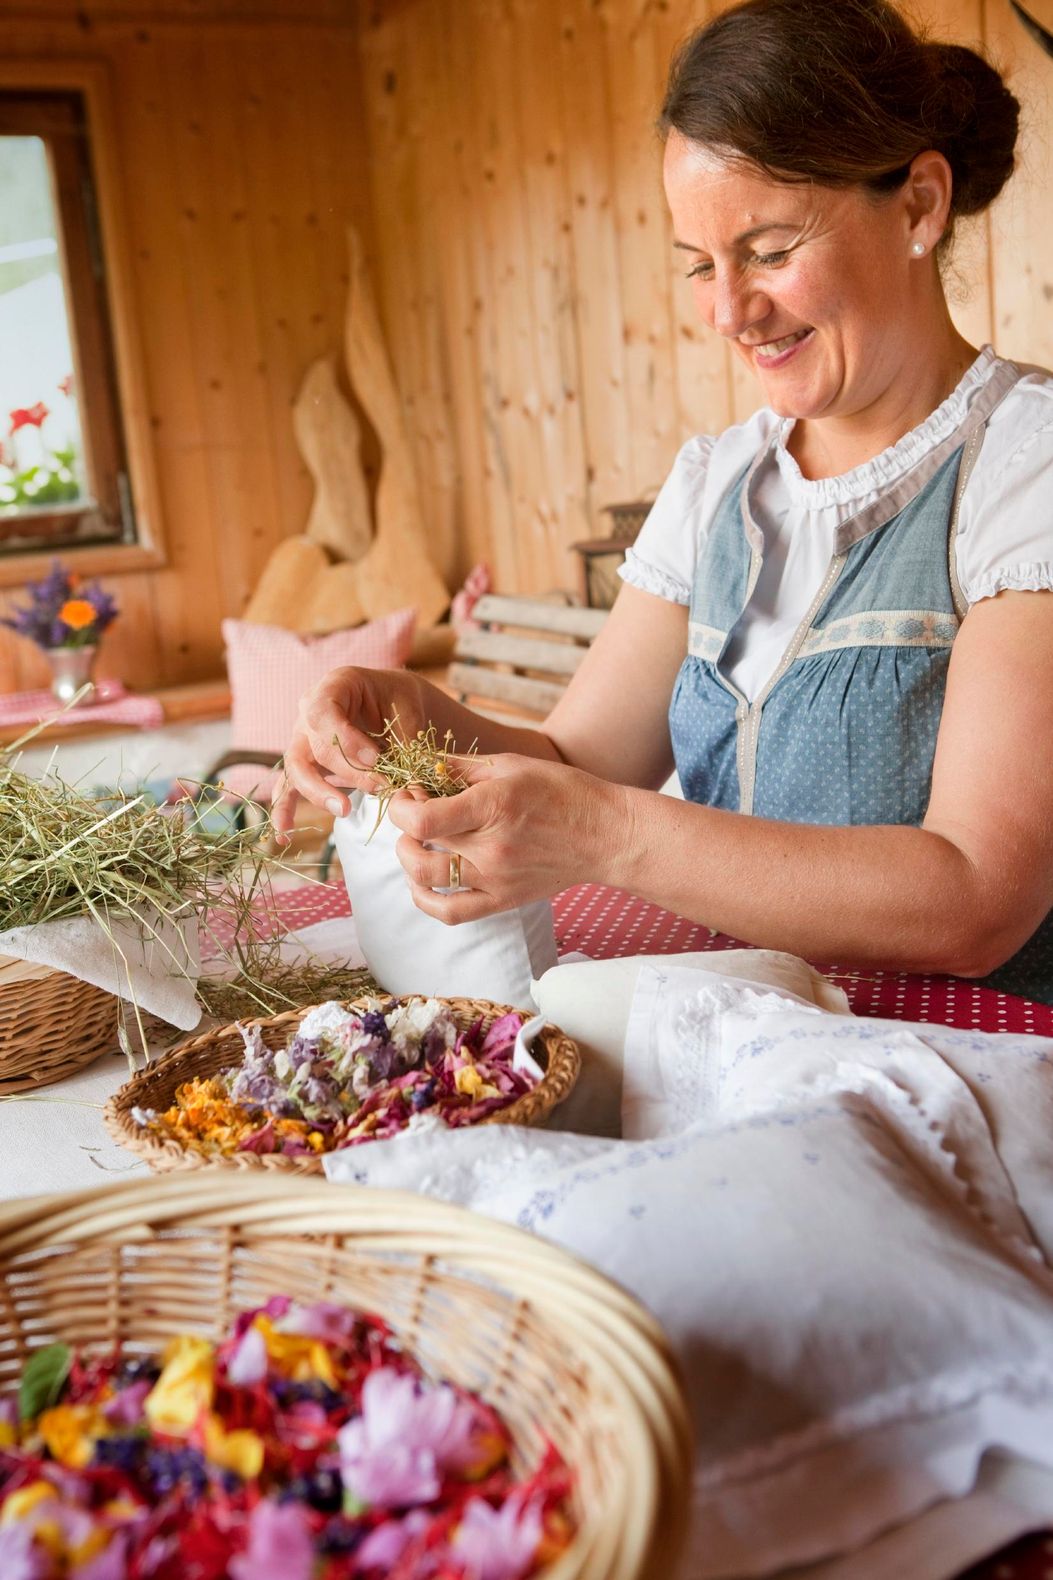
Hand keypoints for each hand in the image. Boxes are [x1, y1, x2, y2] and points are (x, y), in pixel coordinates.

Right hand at [271, 667, 424, 838]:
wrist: (391, 703)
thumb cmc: (399, 702)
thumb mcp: (408, 714)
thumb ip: (406, 748)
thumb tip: (412, 793)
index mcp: (334, 685)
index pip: (323, 712)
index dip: (346, 739)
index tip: (377, 759)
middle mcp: (308, 710)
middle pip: (313, 745)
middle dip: (346, 772)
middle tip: (379, 789)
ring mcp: (302, 738)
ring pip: (297, 768)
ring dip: (318, 792)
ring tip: (342, 810)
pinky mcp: (304, 764)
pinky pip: (288, 786)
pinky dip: (284, 810)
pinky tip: (283, 834)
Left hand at [387, 753, 627, 920]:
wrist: (606, 835)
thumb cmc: (563, 792)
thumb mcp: (512, 765)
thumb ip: (462, 766)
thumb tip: (421, 764)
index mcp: (493, 806)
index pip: (422, 819)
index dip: (400, 806)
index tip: (408, 794)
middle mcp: (492, 848)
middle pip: (418, 844)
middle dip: (402, 824)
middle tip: (412, 810)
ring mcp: (496, 879)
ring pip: (425, 879)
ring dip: (406, 858)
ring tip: (414, 843)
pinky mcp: (503, 900)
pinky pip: (450, 912)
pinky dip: (424, 899)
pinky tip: (421, 881)